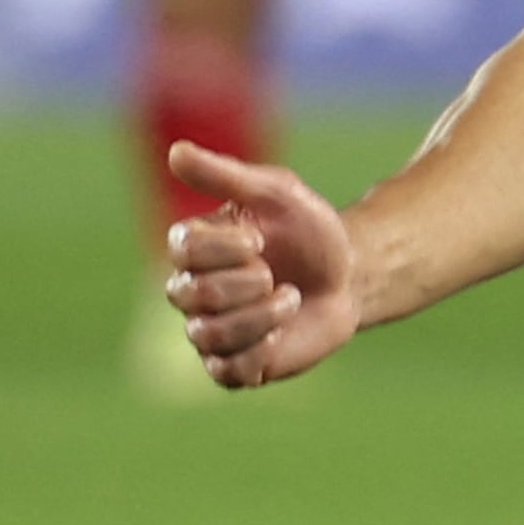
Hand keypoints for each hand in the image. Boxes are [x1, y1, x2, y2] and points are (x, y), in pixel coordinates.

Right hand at [163, 147, 360, 386]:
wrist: (348, 276)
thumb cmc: (308, 230)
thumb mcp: (275, 192)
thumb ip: (224, 175)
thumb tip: (175, 152)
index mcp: (193, 247)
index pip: (181, 249)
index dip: (225, 247)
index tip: (261, 238)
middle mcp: (191, 290)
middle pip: (190, 294)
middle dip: (243, 283)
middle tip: (273, 273)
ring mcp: (209, 331)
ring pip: (209, 335)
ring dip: (260, 316)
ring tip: (290, 298)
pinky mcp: (233, 367)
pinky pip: (227, 372)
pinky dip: (260, 351)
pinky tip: (282, 332)